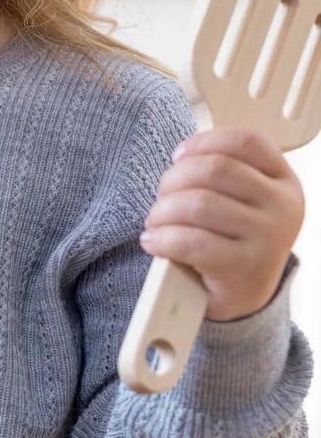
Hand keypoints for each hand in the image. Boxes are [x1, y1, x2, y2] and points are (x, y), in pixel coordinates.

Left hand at [140, 127, 304, 321]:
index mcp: (283, 182)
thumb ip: (223, 171)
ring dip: (163, 211)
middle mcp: (282, 207)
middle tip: (161, 197)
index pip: (247, 142)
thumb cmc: (234, 239)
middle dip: (174, 179)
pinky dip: (162, 239)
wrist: (245, 295)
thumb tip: (181, 156)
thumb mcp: (243, 200)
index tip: (178, 156)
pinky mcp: (243, 268)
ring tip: (156, 223)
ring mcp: (267, 238)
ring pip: (198, 204)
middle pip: (214, 169)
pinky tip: (153, 242)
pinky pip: (190, 242)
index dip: (204, 142)